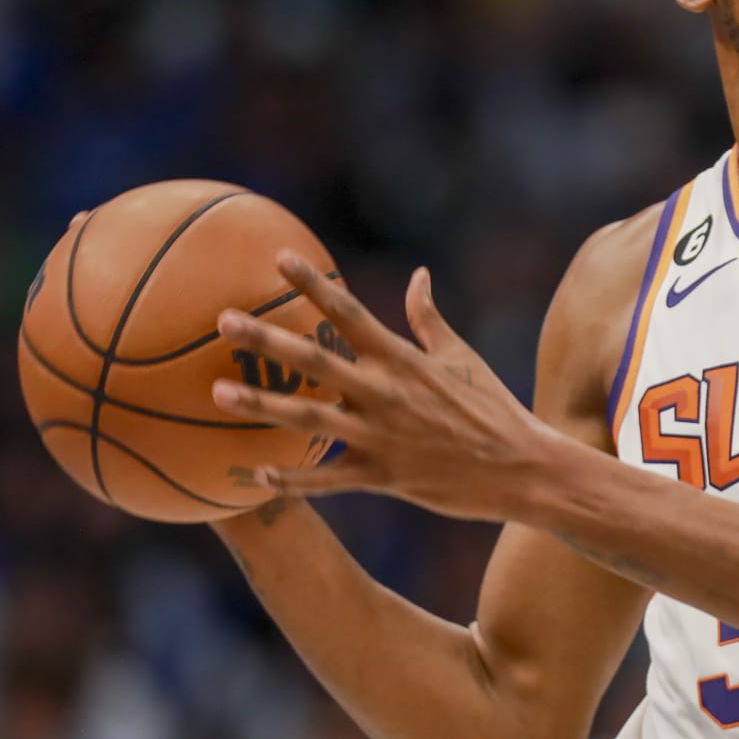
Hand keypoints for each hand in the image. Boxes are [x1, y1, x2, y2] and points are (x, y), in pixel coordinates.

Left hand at [209, 252, 555, 522]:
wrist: (521, 469)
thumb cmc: (493, 408)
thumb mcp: (461, 358)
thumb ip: (429, 318)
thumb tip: (418, 275)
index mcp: (402, 358)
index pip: (348, 311)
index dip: (312, 283)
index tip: (278, 258)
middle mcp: (384, 392)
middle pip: (314, 360)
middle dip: (265, 340)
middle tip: (222, 321)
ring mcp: (379, 437)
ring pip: (307, 420)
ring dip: (261, 406)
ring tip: (218, 394)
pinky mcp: (382, 478)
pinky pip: (326, 481)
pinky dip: (291, 480)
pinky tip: (254, 476)